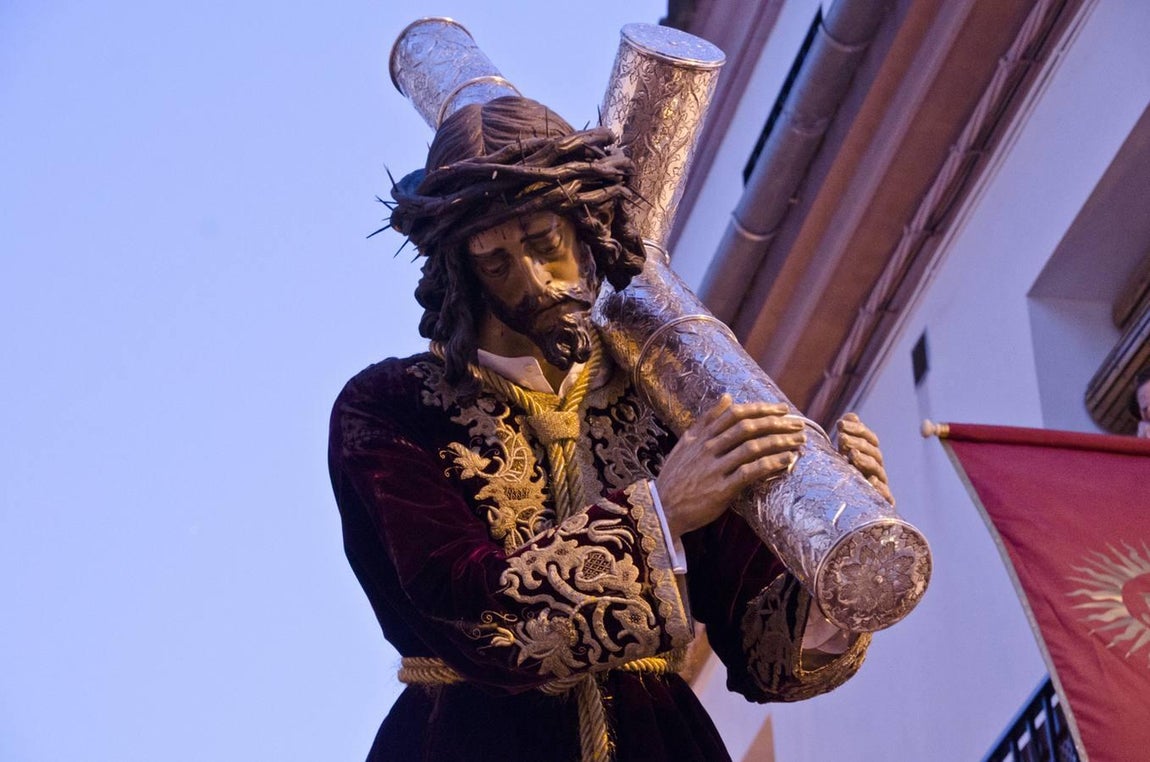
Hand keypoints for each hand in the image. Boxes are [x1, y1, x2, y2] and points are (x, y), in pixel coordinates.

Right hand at [656, 395, 806, 537]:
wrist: (662, 509)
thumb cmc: (676, 477)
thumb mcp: (685, 443)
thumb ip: (706, 420)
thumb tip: (727, 397)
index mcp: (701, 436)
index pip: (736, 414)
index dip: (762, 409)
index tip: (782, 410)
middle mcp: (708, 448)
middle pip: (748, 428)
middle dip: (777, 423)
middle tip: (799, 424)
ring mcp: (714, 468)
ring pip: (752, 447)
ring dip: (779, 442)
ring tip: (798, 441)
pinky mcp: (721, 489)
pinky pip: (750, 472)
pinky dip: (771, 464)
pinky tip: (786, 460)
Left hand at [837, 412, 892, 504]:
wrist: (855, 506)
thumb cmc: (848, 476)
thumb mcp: (845, 455)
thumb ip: (847, 435)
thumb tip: (850, 416)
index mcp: (870, 454)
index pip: (869, 438)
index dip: (856, 429)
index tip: (840, 423)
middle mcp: (876, 466)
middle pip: (872, 452)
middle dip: (857, 442)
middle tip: (841, 437)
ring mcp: (880, 482)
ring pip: (876, 469)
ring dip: (865, 460)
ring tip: (851, 454)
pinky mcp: (882, 500)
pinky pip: (885, 494)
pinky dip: (879, 487)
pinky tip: (871, 481)